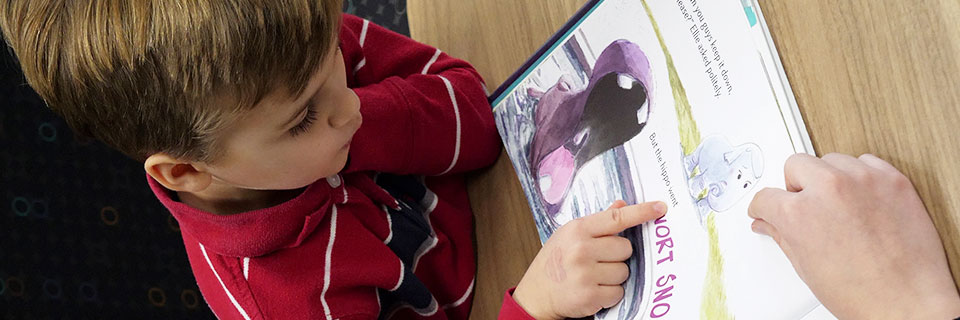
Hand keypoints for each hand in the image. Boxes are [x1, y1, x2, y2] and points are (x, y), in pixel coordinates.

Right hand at [513, 200, 666, 318]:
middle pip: (625, 248)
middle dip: (617, 256)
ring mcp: (585, 274)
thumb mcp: (569, 235)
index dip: (641, 212)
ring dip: (613, 276)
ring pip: (624, 271)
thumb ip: (597, 222)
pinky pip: (618, 292)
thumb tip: (621, 205)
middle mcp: (581, 250)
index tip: (660, 207)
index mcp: (577, 230)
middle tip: (597, 261)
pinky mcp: (589, 296)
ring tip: (592, 276)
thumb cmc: (554, 262)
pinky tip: (592, 289)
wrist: (536, 294)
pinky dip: (609, 293)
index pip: (616, 218)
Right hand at [748, 153, 959, 318]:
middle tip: (805, 205)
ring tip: (838, 205)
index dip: (765, 207)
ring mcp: (862, 181)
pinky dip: (861, 176)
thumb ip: (783, 237)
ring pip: (831, 160)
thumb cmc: (862, 295)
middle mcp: (829, 189)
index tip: (769, 209)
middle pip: (795, 165)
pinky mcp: (892, 180)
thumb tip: (770, 224)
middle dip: (795, 186)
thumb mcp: (807, 268)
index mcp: (800, 213)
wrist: (908, 303)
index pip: (766, 196)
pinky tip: (861, 198)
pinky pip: (867, 161)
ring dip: (829, 178)